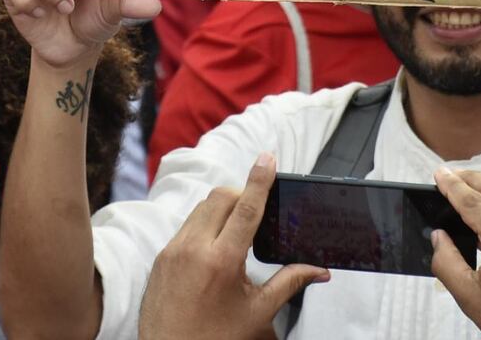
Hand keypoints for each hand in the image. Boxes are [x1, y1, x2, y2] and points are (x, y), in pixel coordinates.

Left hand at [139, 154, 328, 339]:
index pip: (246, 208)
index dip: (259, 180)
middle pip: (221, 198)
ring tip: (238, 230)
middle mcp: (193, 249)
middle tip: (259, 208)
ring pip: (201, 208)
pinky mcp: (161, 257)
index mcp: (221, 261)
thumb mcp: (257, 313)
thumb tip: (319, 270)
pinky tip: (215, 245)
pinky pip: (186, 225)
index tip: (268, 158)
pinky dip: (204, 224)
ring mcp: (173, 251)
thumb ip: (289, 282)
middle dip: (242, 195)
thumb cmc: (214, 339)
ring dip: (222, 208)